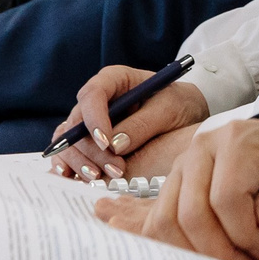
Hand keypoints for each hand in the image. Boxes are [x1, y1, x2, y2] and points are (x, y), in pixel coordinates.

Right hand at [46, 67, 207, 180]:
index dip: (94, 119)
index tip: (106, 143)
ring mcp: (90, 122)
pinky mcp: (90, 143)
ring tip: (101, 178)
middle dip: (91, 149)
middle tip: (116, 169)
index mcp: (114, 80)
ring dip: (81, 161)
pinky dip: (71, 167)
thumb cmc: (180, 103)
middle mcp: (97, 100)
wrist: (188, 113)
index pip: (92, 95)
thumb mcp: (169, 109)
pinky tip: (77, 179)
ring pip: (69, 141)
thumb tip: (114, 146)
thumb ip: (142, 124)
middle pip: (76, 122)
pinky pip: (70, 154)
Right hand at [119, 118, 258, 259]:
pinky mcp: (173, 185)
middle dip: (220, 252)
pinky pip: (158, 223)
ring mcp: (182, 166)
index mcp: (239, 140)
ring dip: (196, 254)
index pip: (226, 198)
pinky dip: (179, 248)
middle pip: (191, 213)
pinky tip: (209, 256)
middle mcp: (202, 148)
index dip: (244, 236)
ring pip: (166, 221)